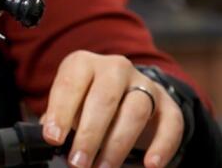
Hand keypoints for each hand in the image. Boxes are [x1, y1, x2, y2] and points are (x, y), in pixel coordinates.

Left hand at [41, 51, 183, 167]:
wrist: (126, 90)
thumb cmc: (86, 100)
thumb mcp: (69, 102)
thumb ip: (58, 117)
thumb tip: (50, 135)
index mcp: (83, 63)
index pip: (71, 85)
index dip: (60, 112)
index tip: (53, 138)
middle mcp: (114, 68)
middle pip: (104, 99)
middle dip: (89, 135)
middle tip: (78, 162)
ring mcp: (144, 84)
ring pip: (135, 112)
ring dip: (118, 145)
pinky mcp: (167, 103)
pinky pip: (171, 124)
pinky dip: (162, 146)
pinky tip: (151, 165)